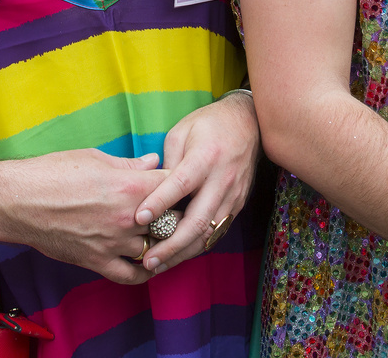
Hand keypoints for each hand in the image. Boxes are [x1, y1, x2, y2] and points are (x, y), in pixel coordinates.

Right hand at [0, 149, 168, 284]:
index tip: (181, 182)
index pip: (174, 186)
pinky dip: (144, 271)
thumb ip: (130, 165)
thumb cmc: (53, 172)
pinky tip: (148, 264)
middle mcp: (127, 217)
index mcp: (130, 186)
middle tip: (176, 209)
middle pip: (171, 220)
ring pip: (155, 248)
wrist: (17, 201)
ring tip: (161, 234)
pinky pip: (131, 275)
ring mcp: (113, 243)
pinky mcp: (97, 262)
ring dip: (159, 241)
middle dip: (174, 214)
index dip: (180, 183)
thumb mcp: (95, 158)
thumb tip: (153, 162)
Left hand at [134, 90, 260, 272]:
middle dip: (171, 245)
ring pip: (209, 234)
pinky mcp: (237, 205)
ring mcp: (233, 195)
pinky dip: (197, 246)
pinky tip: (178, 255)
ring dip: (183, 253)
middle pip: (198, 220)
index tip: (138, 218)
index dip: (159, 203)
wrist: (249, 123)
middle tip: (148, 261)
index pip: (180, 185)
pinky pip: (216, 232)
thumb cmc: (209, 124)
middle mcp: (222, 180)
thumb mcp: (181, 132)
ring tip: (158, 265)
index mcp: (205, 157)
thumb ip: (168, 163)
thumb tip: (153, 193)